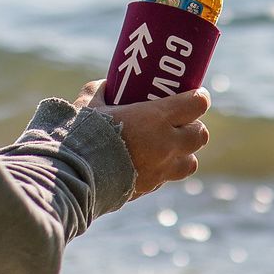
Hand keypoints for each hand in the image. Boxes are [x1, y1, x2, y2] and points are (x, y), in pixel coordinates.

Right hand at [78, 79, 211, 197]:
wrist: (73, 176)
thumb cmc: (82, 133)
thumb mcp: (90, 103)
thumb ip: (103, 91)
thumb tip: (109, 85)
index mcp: (157, 118)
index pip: (197, 104)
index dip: (199, 98)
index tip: (194, 94)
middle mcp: (166, 144)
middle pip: (200, 135)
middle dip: (193, 127)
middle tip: (179, 121)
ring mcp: (160, 169)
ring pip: (191, 162)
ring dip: (184, 153)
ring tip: (168, 147)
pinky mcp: (149, 188)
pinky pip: (167, 178)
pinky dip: (164, 170)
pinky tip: (147, 163)